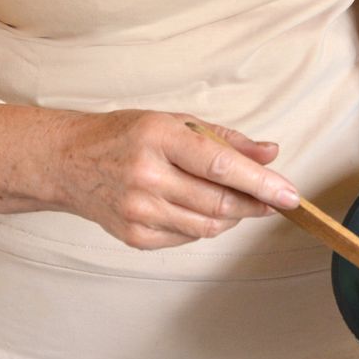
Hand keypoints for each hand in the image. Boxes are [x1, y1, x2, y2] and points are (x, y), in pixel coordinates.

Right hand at [0, 104, 298, 249]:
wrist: (68, 162)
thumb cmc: (126, 134)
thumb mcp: (175, 121)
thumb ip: (226, 138)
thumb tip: (271, 152)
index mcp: (159, 137)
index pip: (220, 164)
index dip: (260, 181)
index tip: (290, 193)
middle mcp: (147, 175)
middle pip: (218, 200)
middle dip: (255, 203)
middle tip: (275, 198)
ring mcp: (138, 210)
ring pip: (207, 224)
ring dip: (233, 216)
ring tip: (239, 200)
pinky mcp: (133, 236)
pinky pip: (186, 237)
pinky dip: (205, 226)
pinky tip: (202, 208)